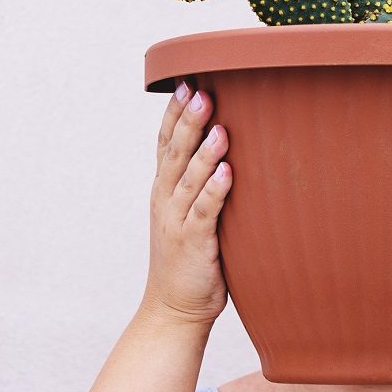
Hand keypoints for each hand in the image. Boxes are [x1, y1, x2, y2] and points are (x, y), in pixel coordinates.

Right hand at [139, 82, 232, 326]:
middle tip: (200, 90)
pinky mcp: (193, 243)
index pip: (165, 144)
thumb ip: (200, 182)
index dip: (173, 114)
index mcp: (163, 189)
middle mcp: (165, 200)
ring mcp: (177, 221)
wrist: (174, 309)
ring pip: (189, 179)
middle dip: (187, 120)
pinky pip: (205, 212)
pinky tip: (228, 172)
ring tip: (218, 126)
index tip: (183, 82)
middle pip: (175, 153)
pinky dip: (215, 191)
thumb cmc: (189, 257)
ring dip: (204, 152)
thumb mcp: (187, 212)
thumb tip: (227, 146)